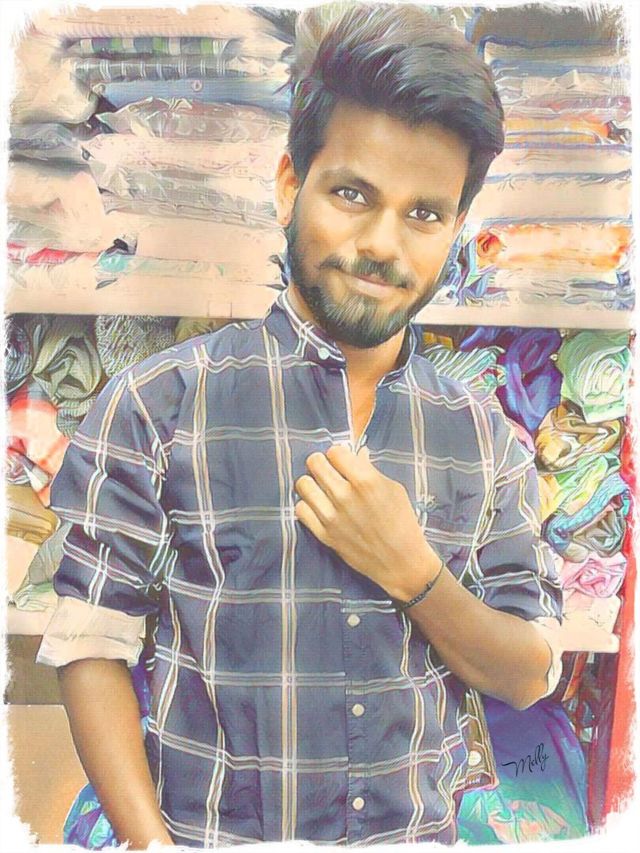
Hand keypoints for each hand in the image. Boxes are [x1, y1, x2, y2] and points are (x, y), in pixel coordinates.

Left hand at [293, 443, 439, 600]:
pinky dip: (307, 505)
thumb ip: (370, 470)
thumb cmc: (402, 523)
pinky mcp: (324, 534)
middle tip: (329, 470)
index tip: (342, 461)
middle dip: (322, 463)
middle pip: (314, 462)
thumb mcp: (394, 489)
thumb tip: (356, 455)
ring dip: (311, 482)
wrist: (401, 562)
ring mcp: (331, 516)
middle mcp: (345, 496)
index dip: (339, 454)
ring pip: (303, 484)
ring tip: (321, 488)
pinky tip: (318, 507)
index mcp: (366, 481)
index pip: (335, 451)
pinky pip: (300, 510)